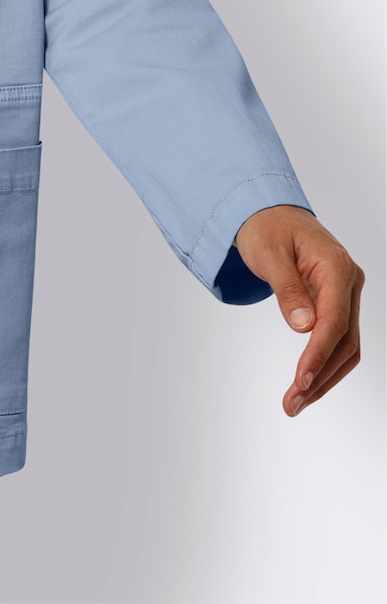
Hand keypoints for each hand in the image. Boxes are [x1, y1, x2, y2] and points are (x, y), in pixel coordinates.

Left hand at [233, 205, 363, 416]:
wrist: (269, 213)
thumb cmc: (266, 228)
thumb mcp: (268, 253)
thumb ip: (287, 288)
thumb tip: (304, 327)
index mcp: (336, 266)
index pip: (334, 320)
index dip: (319, 354)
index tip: (301, 381)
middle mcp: (349, 282)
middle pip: (345, 341)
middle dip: (320, 376)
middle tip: (291, 404)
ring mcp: (346, 294)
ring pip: (346, 346)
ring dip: (323, 377)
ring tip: (294, 403)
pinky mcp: (338, 303)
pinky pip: (337, 340)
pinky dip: (324, 364)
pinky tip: (306, 385)